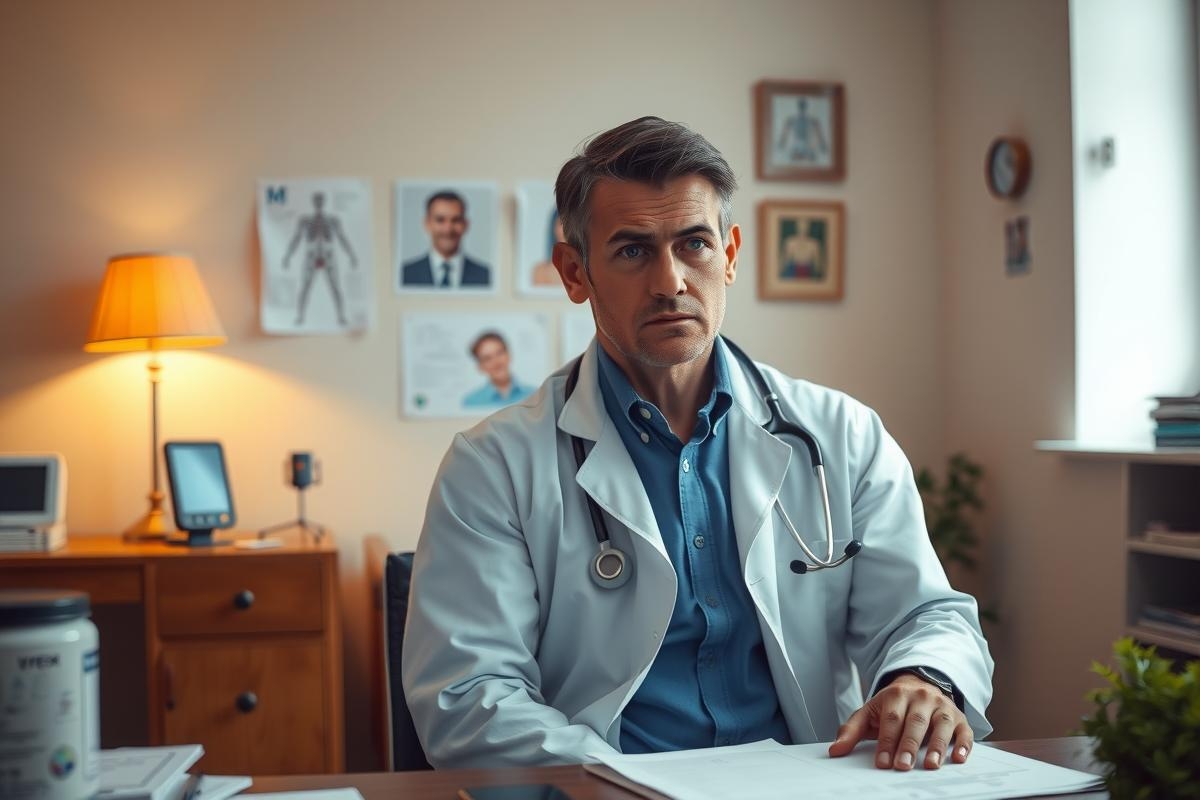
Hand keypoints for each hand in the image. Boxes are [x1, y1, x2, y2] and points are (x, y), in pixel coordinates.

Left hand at [827, 674, 971, 769]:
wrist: (919, 684)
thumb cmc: (892, 705)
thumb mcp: (869, 712)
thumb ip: (851, 730)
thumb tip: (835, 751)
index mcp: (896, 695)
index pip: (891, 719)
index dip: (886, 741)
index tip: (882, 762)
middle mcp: (921, 698)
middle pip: (914, 722)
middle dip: (908, 745)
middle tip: (902, 766)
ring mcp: (942, 706)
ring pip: (941, 725)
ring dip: (937, 746)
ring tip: (930, 765)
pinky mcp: (959, 717)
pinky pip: (964, 730)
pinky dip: (963, 744)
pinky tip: (960, 758)